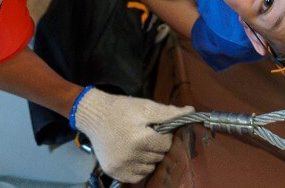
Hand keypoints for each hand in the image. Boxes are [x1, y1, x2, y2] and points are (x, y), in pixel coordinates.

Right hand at [74, 88, 192, 182]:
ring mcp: (121, 166)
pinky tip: (132, 155)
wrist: (94, 116)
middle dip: (156, 146)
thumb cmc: (122, 109)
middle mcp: (130, 156)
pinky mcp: (114, 172)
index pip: (166, 144)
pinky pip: (136, 177)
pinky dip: (139, 168)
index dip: (162, 134)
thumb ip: (168, 113)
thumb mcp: (145, 107)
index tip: (153, 128)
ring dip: (148, 158)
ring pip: (149, 168)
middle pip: (159, 157)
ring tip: (137, 144)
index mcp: (140, 139)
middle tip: (144, 134)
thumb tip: (191, 112)